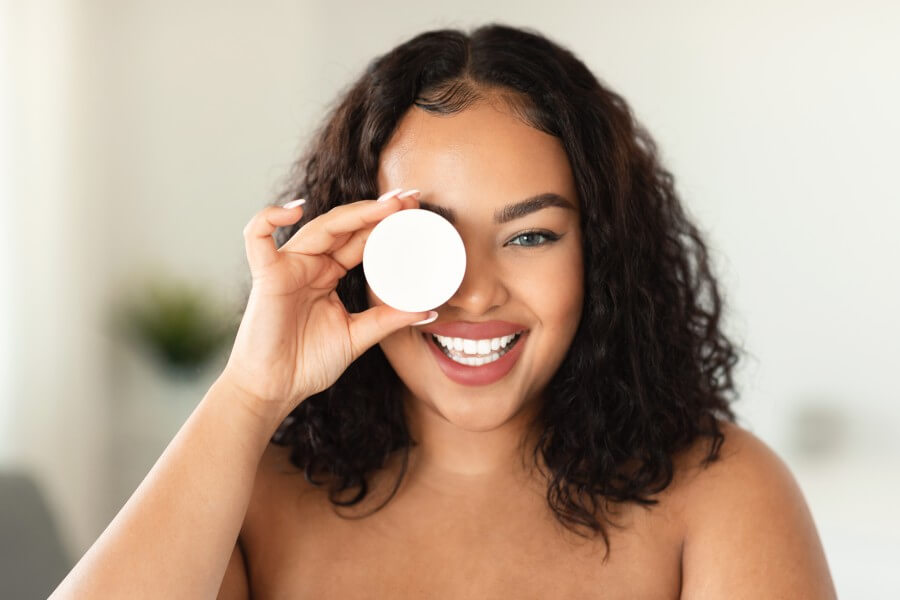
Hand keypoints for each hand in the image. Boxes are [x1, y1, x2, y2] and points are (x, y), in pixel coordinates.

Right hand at [220, 188, 434, 423]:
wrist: (276, 389)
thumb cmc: (309, 363)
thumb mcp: (359, 335)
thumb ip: (389, 319)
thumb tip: (431, 310)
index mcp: (329, 272)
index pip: (361, 238)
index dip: (387, 222)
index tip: (418, 209)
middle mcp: (310, 263)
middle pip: (345, 226)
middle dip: (378, 210)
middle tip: (411, 198)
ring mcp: (288, 266)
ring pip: (319, 227)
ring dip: (354, 212)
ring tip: (388, 205)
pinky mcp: (266, 275)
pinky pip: (257, 237)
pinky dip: (269, 217)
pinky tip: (295, 210)